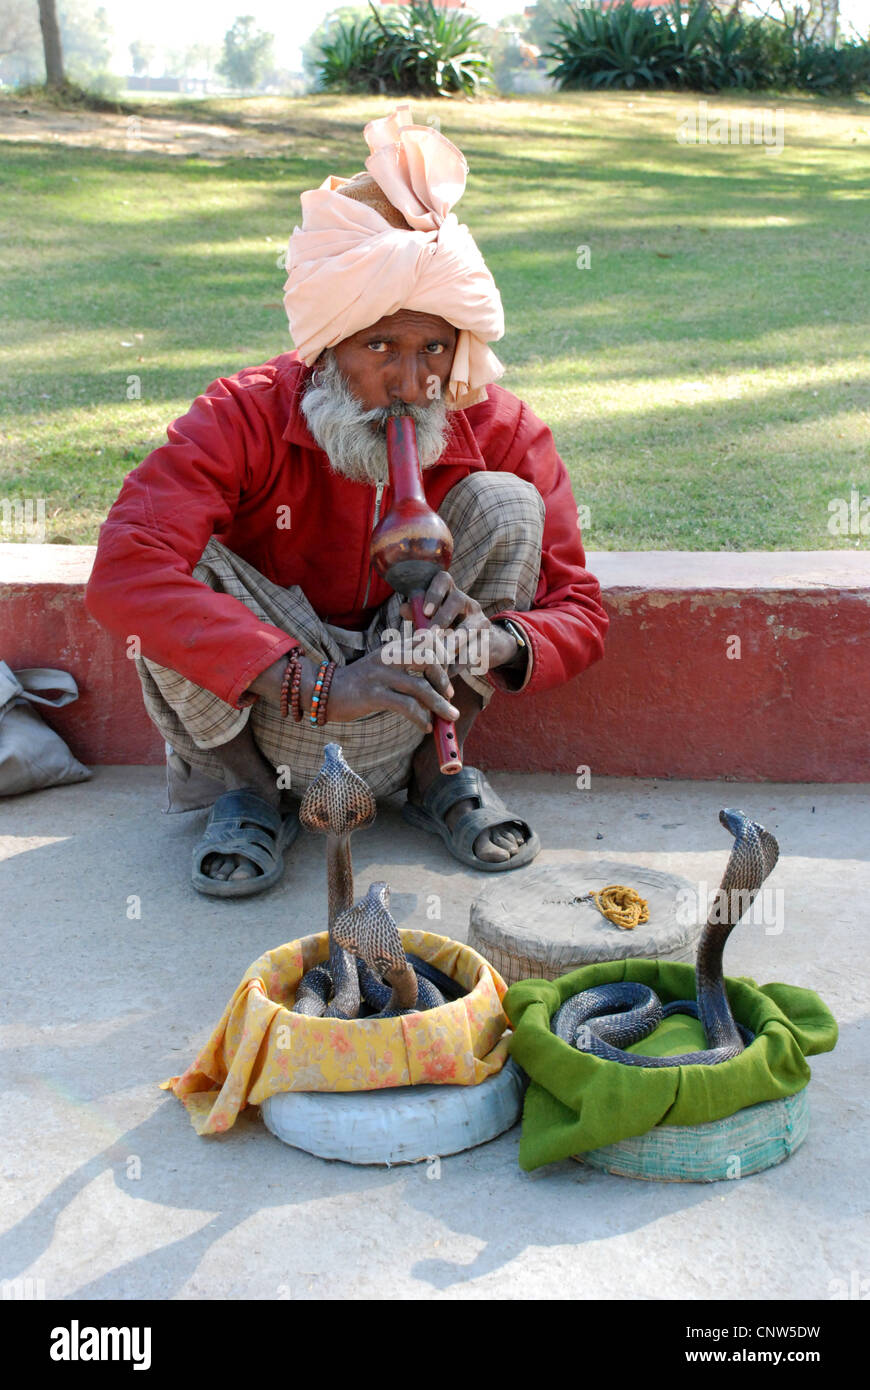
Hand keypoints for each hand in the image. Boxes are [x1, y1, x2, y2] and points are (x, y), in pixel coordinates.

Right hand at [245, 648, 459, 732]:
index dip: (444, 655)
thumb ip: (405, 666)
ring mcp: (380, 675)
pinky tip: (425, 727)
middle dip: (443, 679)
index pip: (426, 642)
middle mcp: (388, 657)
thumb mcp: (382, 667)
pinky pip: (405, 706)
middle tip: (450, 696)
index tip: (450, 675)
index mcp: (392, 648)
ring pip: (419, 686)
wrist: (324, 692)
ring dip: (439, 704)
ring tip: (449, 716)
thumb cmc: (359, 684)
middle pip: (427, 659)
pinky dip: (420, 718)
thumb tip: (434, 681)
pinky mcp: (373, 694)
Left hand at [398, 573, 517, 676]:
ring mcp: (480, 620)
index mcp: (450, 593)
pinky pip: (474, 650)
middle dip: (442, 617)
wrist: (483, 643)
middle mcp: (467, 602)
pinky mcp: (487, 639)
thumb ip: (417, 614)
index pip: (444, 579)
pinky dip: (460, 663)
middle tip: (429, 634)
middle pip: (457, 600)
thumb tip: (404, 608)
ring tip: (440, 654)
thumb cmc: (449, 629)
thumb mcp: (432, 620)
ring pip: (468, 628)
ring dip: (452, 642)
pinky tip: (448, 672)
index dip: (434, 592)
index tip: (426, 611)